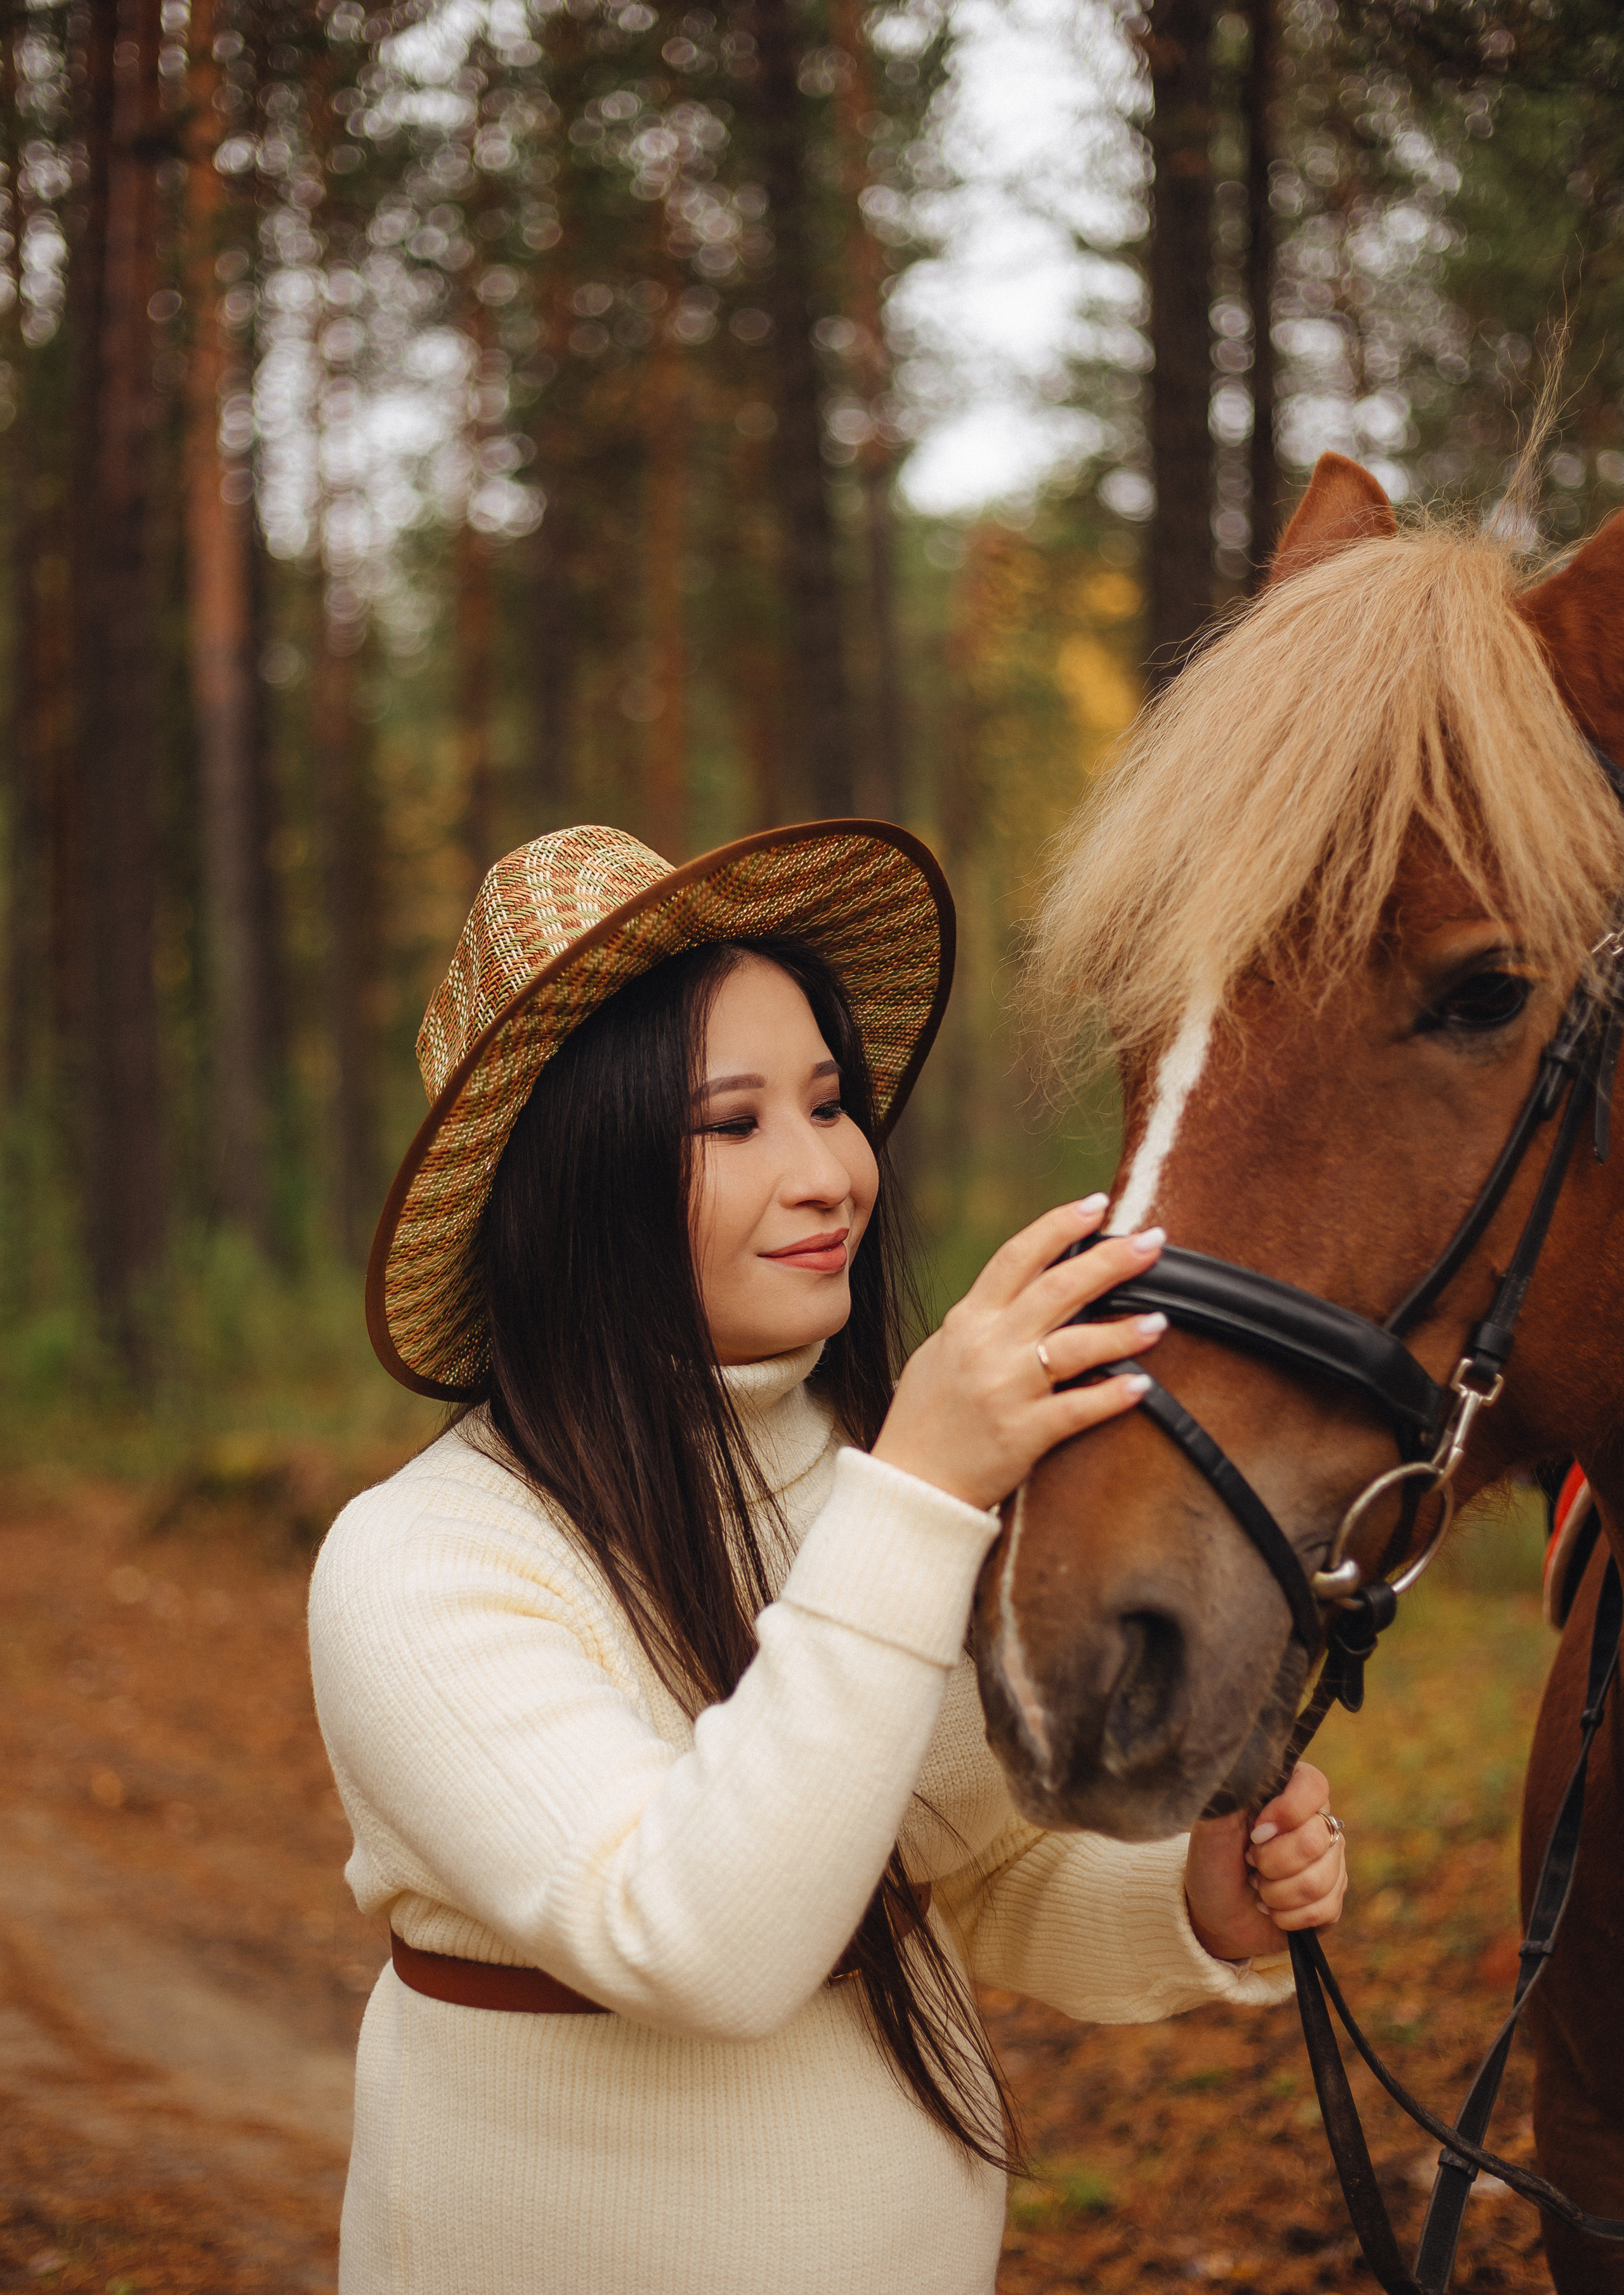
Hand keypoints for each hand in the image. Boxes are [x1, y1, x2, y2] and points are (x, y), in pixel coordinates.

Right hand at [869, 1195, 1166, 1511]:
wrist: (910, 1482)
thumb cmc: (929, 1414)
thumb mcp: (946, 1350)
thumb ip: (987, 1317)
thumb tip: (1036, 1285)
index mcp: (968, 1320)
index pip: (1017, 1256)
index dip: (1059, 1226)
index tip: (1097, 1204)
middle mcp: (986, 1346)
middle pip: (1056, 1289)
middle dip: (1109, 1261)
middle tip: (1153, 1242)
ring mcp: (1004, 1390)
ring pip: (1072, 1347)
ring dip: (1121, 1332)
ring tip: (1161, 1321)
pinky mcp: (1021, 1434)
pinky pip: (1075, 1410)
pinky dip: (1110, 1396)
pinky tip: (1141, 1386)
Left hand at [1183, 1761, 1347, 1961]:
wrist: (1216, 1912)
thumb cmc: (1213, 1861)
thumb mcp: (1212, 1827)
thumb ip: (1233, 1799)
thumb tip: (1250, 1775)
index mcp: (1289, 1792)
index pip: (1313, 1785)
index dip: (1287, 1812)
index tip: (1255, 1833)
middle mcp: (1318, 1821)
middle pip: (1315, 1839)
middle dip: (1271, 1862)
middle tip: (1250, 1862)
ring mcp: (1331, 1860)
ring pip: (1320, 1881)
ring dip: (1276, 1893)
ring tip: (1257, 1886)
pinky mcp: (1333, 1898)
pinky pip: (1325, 1910)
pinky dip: (1287, 1916)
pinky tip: (1271, 1908)